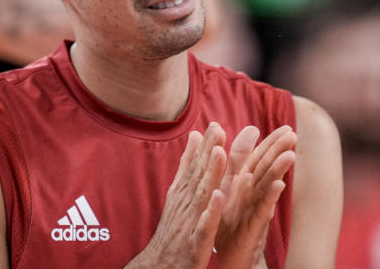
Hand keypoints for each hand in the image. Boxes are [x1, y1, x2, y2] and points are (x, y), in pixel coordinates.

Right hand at [126, 123, 227, 268]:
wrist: (160, 265)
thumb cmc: (174, 229)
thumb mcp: (178, 192)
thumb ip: (187, 164)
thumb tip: (194, 136)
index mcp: (183, 192)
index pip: (194, 165)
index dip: (205, 145)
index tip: (215, 124)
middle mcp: (184, 203)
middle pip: (197, 174)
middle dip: (208, 151)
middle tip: (217, 129)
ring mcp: (189, 221)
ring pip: (201, 194)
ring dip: (210, 174)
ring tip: (219, 153)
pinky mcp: (195, 241)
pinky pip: (205, 224)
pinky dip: (211, 211)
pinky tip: (219, 197)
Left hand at [213, 126, 296, 268]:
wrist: (230, 258)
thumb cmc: (231, 222)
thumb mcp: (231, 190)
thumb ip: (238, 163)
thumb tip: (245, 135)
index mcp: (246, 185)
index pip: (260, 159)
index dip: (272, 143)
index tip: (287, 126)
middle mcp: (255, 196)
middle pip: (268, 170)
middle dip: (279, 152)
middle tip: (293, 134)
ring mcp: (256, 211)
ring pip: (268, 189)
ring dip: (278, 172)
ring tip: (290, 155)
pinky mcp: (253, 228)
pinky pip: (262, 212)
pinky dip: (269, 199)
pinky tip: (279, 186)